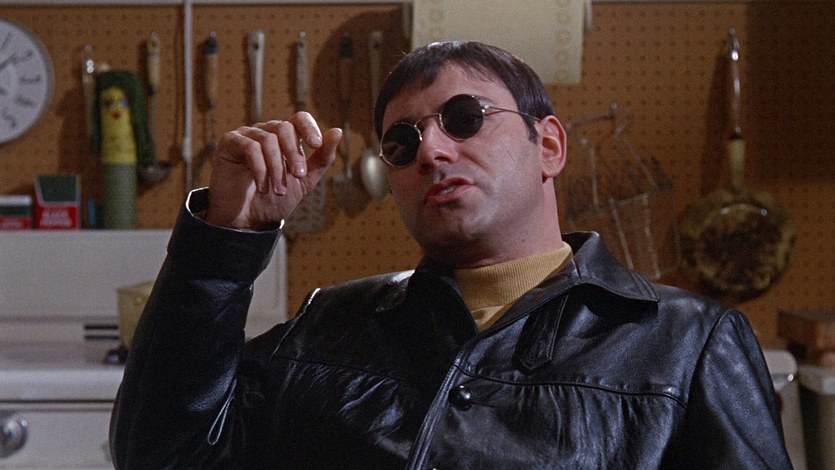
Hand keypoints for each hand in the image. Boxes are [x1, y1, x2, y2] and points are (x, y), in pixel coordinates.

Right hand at [206, 112, 341, 229]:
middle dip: (294, 154)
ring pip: (267, 140)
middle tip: (298, 175)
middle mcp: (266, 132)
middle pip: (284, 128)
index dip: (309, 128)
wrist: (248, 220)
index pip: (299, 119)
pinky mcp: (230, 143)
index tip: (316, 144)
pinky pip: (249, 147)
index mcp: (286, 138)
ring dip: (277, 168)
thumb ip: (322, 158)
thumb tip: (337, 131)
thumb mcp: (305, 181)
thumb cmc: (275, 200)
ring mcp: (247, 136)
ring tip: (278, 189)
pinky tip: (263, 186)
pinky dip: (260, 169)